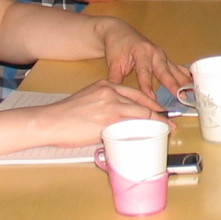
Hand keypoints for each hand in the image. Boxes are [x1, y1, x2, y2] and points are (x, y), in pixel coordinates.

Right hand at [33, 78, 166, 142]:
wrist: (50, 121)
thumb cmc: (65, 117)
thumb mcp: (87, 102)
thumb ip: (104, 107)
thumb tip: (115, 123)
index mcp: (105, 85)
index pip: (134, 92)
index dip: (149, 102)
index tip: (158, 110)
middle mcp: (111, 91)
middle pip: (142, 101)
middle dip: (158, 112)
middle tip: (169, 120)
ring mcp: (111, 104)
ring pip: (142, 112)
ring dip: (157, 121)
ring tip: (167, 129)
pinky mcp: (110, 118)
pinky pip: (134, 123)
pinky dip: (147, 128)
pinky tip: (155, 134)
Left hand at [95, 19, 188, 92]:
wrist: (119, 31)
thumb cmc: (116, 46)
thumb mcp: (113, 63)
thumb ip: (116, 79)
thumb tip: (117, 96)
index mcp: (141, 52)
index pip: (144, 72)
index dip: (148, 86)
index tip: (152, 99)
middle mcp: (154, 53)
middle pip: (164, 70)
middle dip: (173, 84)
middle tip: (181, 96)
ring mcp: (161, 55)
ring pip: (173, 69)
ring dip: (183, 80)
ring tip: (192, 91)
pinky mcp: (164, 58)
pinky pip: (176, 67)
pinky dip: (184, 74)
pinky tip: (193, 81)